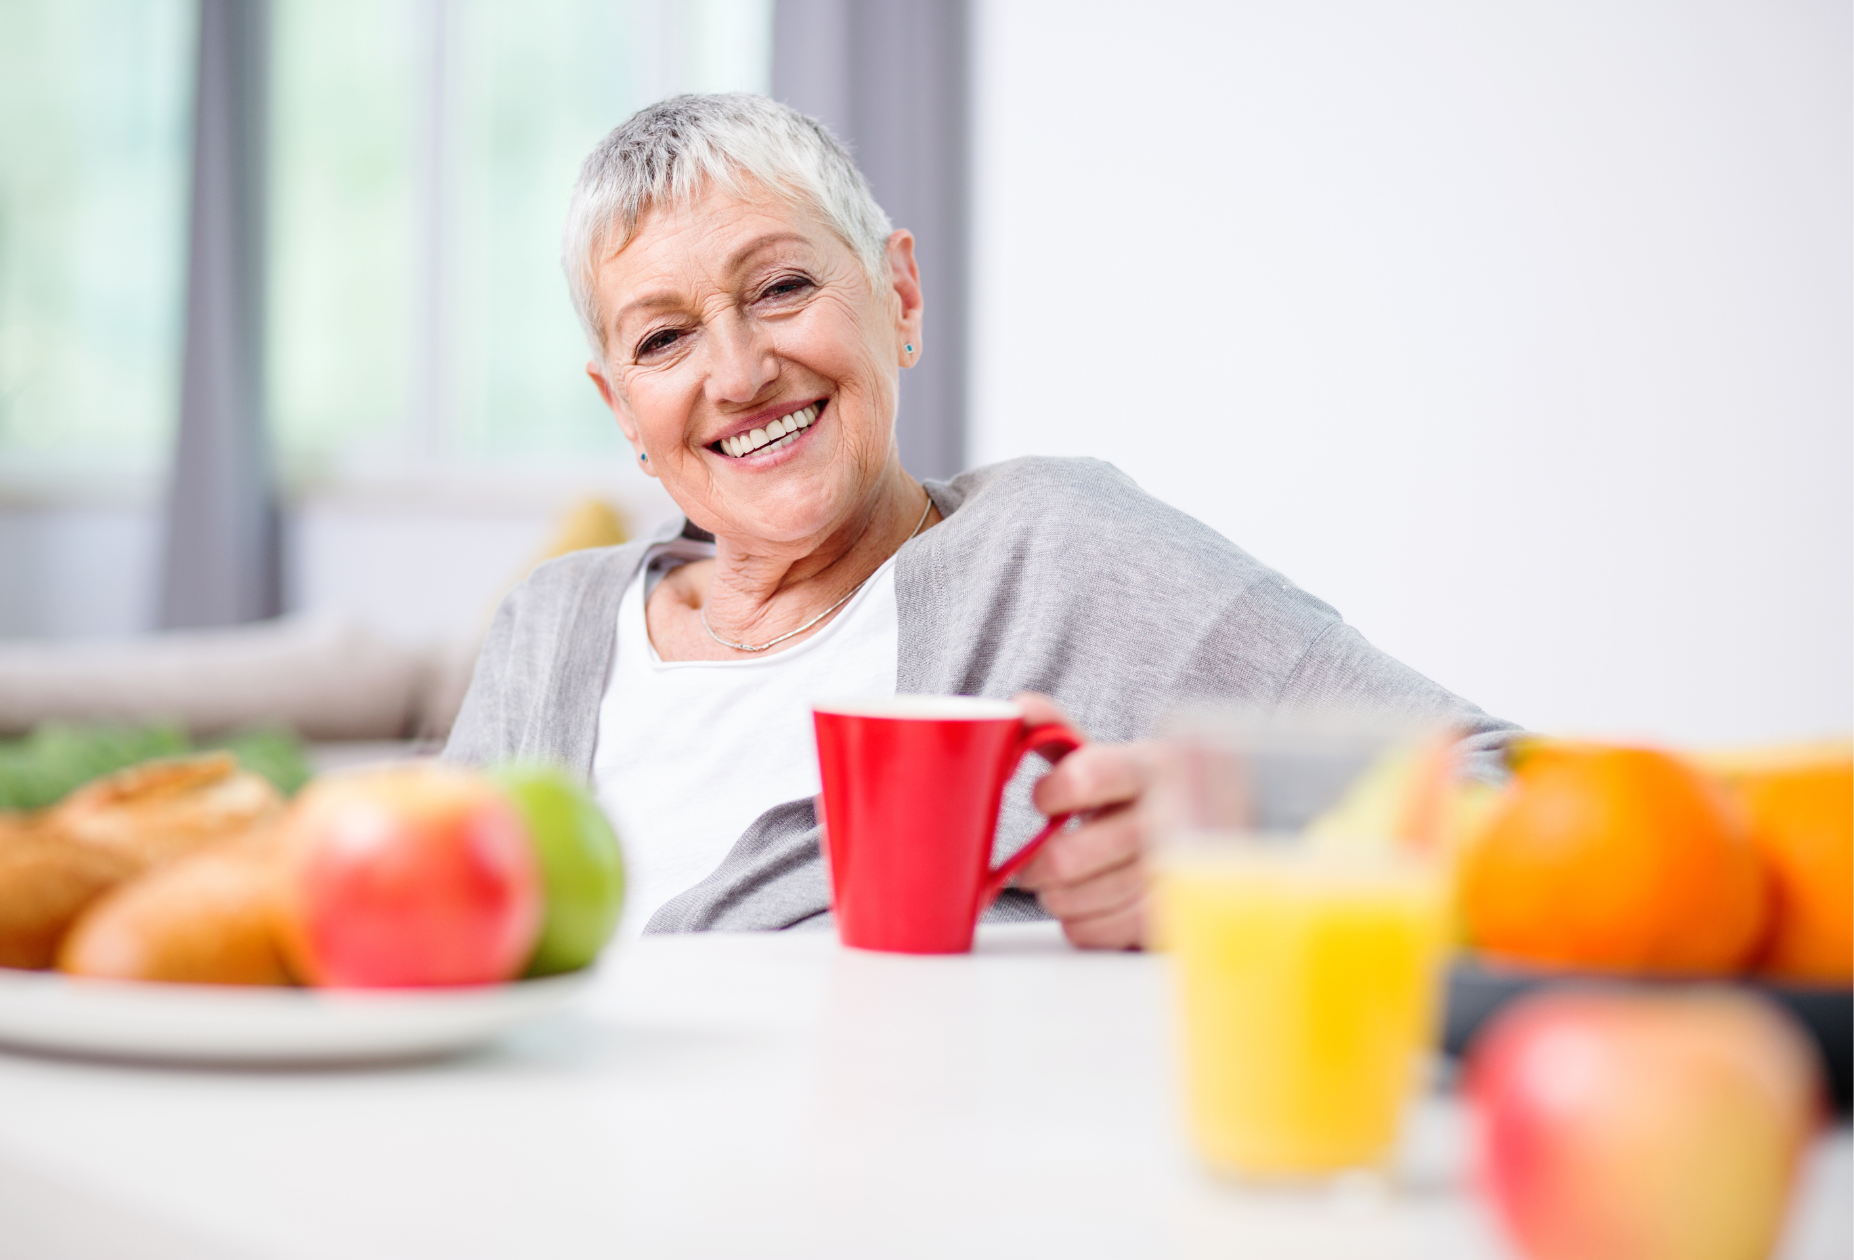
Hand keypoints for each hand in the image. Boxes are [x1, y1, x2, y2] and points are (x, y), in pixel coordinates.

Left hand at [1013, 693, 1156, 949]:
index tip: (1047, 799)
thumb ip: (1058, 729)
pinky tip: (1091, 899)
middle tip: (1038, 858)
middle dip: (1036, 863)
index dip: (1048, 796)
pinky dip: (1076, 920)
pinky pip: (1088, 932)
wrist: (1215, 828)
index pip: (1080, 781)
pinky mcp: (1166, 918)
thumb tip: (1018, 706)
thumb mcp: (1110, 753)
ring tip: (1069, 876)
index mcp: (1150, 768)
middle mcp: (1166, 821)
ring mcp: (1170, 876)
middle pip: (1064, 860)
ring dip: (1054, 893)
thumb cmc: (1141, 792)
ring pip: (1070, 901)